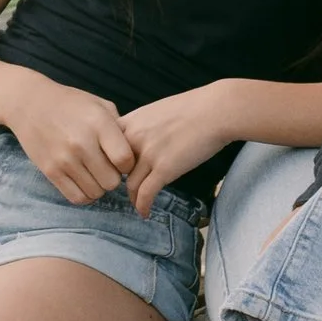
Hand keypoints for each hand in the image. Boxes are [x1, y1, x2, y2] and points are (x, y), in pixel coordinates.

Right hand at [9, 82, 134, 204]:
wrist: (30, 103)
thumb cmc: (70, 103)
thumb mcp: (99, 105)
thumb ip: (119, 127)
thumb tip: (135, 152)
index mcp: (98, 124)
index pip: (125, 160)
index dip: (128, 164)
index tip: (121, 160)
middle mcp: (82, 143)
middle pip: (112, 181)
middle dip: (113, 177)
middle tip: (106, 167)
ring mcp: (65, 159)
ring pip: (96, 192)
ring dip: (99, 187)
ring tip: (94, 173)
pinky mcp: (50, 171)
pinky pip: (77, 197)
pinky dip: (85, 194)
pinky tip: (83, 181)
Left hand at [117, 85, 233, 217]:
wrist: (216, 110)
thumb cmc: (194, 107)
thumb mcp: (158, 110)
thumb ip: (142, 126)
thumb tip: (138, 141)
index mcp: (131, 121)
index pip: (105, 146)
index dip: (107, 161)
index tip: (114, 171)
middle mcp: (134, 137)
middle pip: (114, 167)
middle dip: (116, 181)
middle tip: (123, 190)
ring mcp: (148, 154)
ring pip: (129, 184)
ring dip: (132, 197)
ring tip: (137, 203)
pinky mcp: (164, 169)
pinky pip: (145, 194)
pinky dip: (142, 206)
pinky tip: (145, 212)